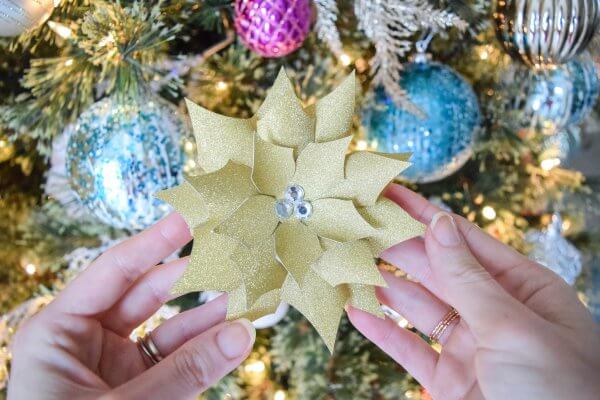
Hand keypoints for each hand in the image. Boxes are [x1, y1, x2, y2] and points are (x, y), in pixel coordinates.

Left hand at [8, 214, 254, 399]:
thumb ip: (183, 374)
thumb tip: (242, 333)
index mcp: (59, 331)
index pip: (117, 270)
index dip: (157, 240)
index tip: (193, 215)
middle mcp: (88, 342)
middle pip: (151, 294)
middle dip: (196, 276)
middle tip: (236, 253)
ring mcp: (116, 368)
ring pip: (172, 329)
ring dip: (212, 315)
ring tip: (252, 293)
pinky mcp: (139, 392)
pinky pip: (178, 362)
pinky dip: (207, 349)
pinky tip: (237, 330)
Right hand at [348, 185, 599, 399]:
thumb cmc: (559, 394)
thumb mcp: (514, 328)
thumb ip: (468, 278)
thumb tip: (439, 223)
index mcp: (526, 290)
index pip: (465, 241)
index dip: (424, 215)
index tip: (390, 194)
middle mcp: (497, 314)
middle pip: (436, 270)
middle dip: (397, 247)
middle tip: (356, 224)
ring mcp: (472, 349)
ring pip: (418, 308)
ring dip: (383, 286)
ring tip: (347, 260)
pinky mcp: (450, 382)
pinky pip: (409, 349)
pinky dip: (382, 331)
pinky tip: (356, 309)